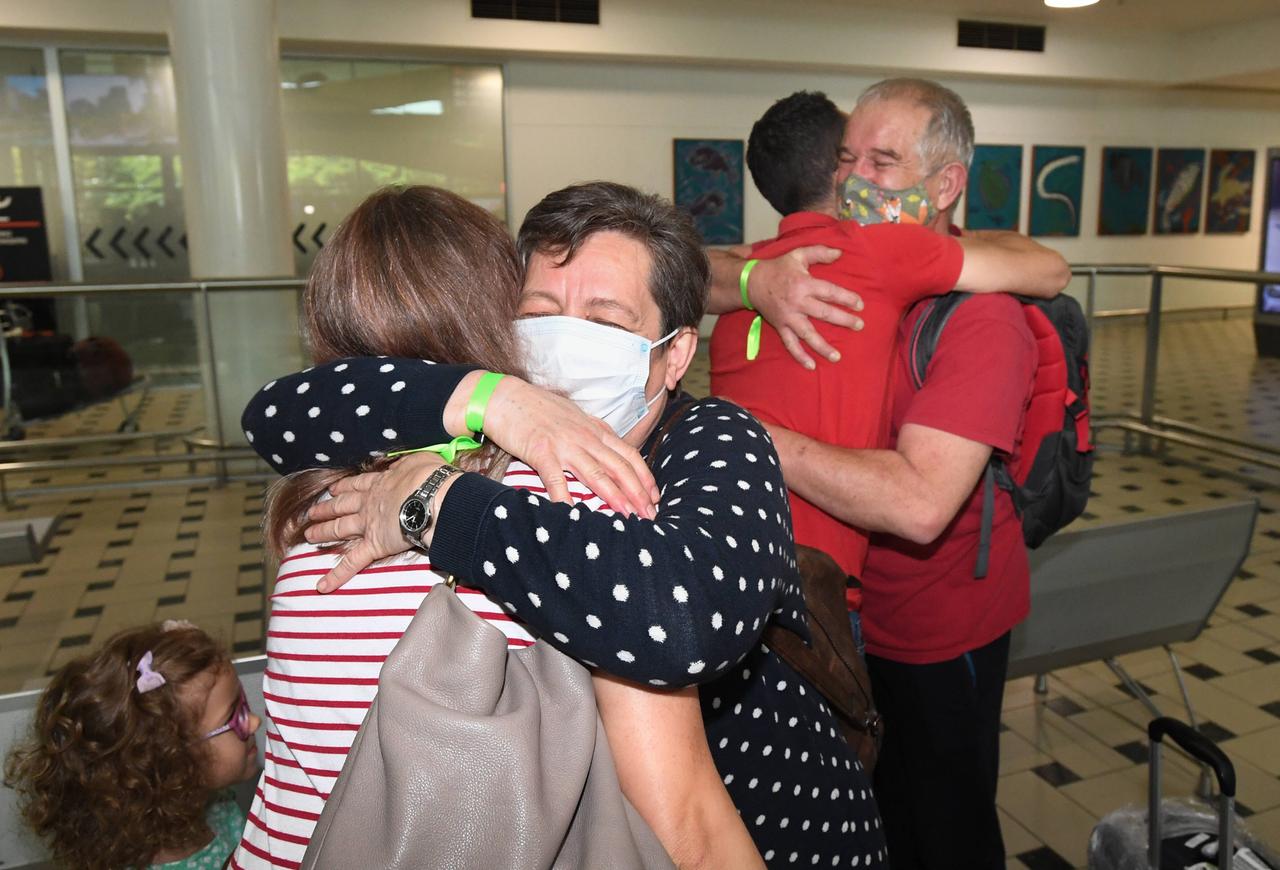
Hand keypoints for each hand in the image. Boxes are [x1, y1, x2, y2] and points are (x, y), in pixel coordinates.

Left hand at [303, 453, 446, 591]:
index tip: (333, 490)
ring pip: (339, 529)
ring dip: (322, 533)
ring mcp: (368, 525)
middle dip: (325, 510)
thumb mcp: (420, 460)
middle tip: (311, 513)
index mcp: (380, 483)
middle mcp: (368, 504)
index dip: (343, 488)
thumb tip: (407, 463)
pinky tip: (322, 586)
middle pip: (341, 507)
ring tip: (309, 536)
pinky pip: (352, 563)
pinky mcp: (373, 546)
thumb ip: (410, 463)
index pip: (356, 485)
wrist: (432, 496)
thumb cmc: (430, 478)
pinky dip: (336, 575)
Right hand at [481, 377, 657, 517]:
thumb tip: (610, 451)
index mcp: (595, 429)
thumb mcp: (574, 418)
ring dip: (615, 497)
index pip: (629, 454)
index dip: (645, 477)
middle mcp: (585, 437)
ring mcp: (564, 444)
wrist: (505, 397)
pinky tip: (575, 515)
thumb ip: (593, 434)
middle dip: (638, 493)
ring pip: (596, 474)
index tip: (655, 497)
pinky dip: (566, 498)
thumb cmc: (537, 409)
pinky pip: (557, 480)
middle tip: (650, 514)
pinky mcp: (541, 452)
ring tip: (628, 517)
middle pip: (619, 467)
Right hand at [749, 245, 864, 369]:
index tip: (860, 305)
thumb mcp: (798, 254)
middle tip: (859, 326)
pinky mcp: (780, 326)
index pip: (830, 292)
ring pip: (808, 334)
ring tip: (837, 357)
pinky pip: (790, 344)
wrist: (751, 282)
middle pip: (824, 313)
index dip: (846, 298)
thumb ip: (819, 252)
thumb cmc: (778, 268)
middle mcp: (798, 302)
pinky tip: (811, 366)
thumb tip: (840, 253)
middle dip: (843, 320)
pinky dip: (799, 356)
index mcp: (804, 284)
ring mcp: (789, 317)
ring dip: (822, 346)